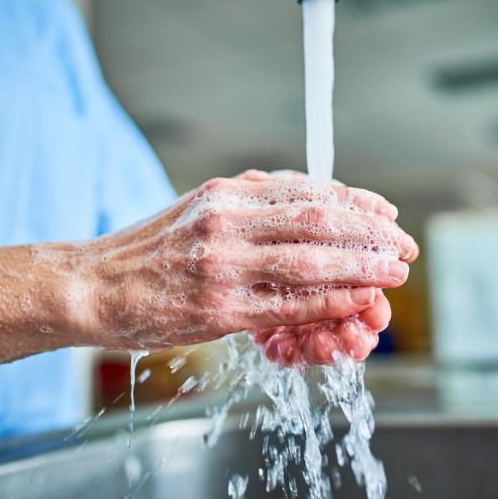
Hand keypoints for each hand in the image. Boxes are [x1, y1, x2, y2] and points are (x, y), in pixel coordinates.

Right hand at [78, 174, 415, 351]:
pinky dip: (329, 302)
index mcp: (224, 193)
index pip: (308, 189)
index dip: (356, 202)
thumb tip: (302, 196)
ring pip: (311, 260)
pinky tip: (356, 301)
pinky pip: (287, 304)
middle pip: (319, 219)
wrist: (93, 284)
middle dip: (371, 233)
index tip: (387, 214)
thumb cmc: (147, 249)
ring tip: (394, 272)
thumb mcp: (196, 208)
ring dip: (361, 266)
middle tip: (404, 246)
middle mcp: (226, 220)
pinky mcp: (218, 309)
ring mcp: (222, 265)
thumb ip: (248, 202)